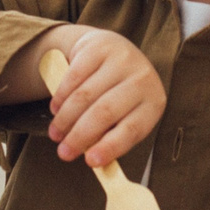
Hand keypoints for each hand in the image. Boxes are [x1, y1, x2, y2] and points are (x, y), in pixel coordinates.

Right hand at [45, 27, 166, 168]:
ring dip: (65, 119)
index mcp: (153, 102)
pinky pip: (73, 77)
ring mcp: (121, 59)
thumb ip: (111, 136)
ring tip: (55, 134)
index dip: (111, 147)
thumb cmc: (118, 95)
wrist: (112, 51)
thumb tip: (93, 162)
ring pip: (85, 96)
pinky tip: (55, 110)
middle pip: (105, 113)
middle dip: (80, 136)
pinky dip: (60, 97)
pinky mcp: (99, 46)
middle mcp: (142, 78)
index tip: (90, 162)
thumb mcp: (124, 115)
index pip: (132, 129)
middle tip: (63, 153)